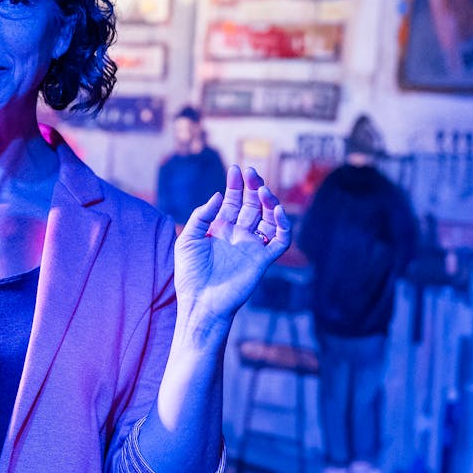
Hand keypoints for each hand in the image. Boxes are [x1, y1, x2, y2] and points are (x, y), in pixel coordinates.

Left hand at [173, 165, 291, 342]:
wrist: (200, 303)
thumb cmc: (190, 274)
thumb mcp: (188, 238)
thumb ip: (202, 215)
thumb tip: (218, 195)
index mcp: (221, 229)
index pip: (232, 201)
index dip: (235, 186)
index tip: (235, 169)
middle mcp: (239, 235)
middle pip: (252, 205)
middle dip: (253, 187)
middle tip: (251, 171)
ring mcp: (252, 246)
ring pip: (268, 218)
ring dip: (269, 202)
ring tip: (262, 189)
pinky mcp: (263, 260)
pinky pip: (280, 240)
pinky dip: (284, 226)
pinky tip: (277, 210)